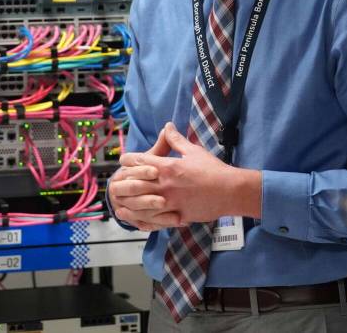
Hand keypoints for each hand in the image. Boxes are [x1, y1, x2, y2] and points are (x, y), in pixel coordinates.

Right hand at [107, 128, 181, 230]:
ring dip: (150, 209)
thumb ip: (164, 146)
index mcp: (125, 171)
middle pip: (130, 190)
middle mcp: (121, 188)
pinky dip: (157, 223)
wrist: (137, 194)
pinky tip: (175, 220)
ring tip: (168, 208)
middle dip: (145, 192)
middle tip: (163, 196)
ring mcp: (126, 205)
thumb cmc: (152, 172)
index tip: (156, 170)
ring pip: (135, 209)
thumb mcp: (159, 159)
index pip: (129, 168)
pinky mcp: (135, 220)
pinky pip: (143, 223)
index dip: (142, 169)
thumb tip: (169, 126)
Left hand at [118, 123, 261, 224]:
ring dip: (129, 204)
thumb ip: (176, 140)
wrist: (229, 190)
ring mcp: (169, 201)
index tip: (123, 160)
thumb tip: (167, 125)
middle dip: (125, 182)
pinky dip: (143, 219)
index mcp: (167, 166)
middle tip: (117, 182)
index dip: (129, 160)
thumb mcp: (193, 151)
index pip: (140, 161)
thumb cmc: (213, 169)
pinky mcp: (176, 214)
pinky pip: (154, 219)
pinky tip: (136, 220)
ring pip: (141, 204)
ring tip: (120, 204)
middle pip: (136, 183)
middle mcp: (164, 184)